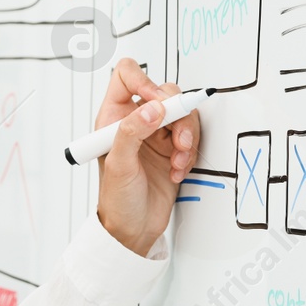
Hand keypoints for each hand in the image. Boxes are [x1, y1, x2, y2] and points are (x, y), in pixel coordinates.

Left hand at [94, 58, 201, 255]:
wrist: (133, 229)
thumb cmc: (116, 200)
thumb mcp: (118, 164)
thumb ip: (131, 132)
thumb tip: (151, 108)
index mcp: (113, 117)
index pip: (127, 76)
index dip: (144, 81)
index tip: (157, 103)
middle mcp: (136, 121)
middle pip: (165, 93)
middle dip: (177, 115)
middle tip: (179, 140)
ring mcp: (156, 135)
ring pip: (183, 114)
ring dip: (187, 137)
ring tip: (178, 160)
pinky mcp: (174, 149)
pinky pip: (192, 137)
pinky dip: (189, 153)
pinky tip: (178, 170)